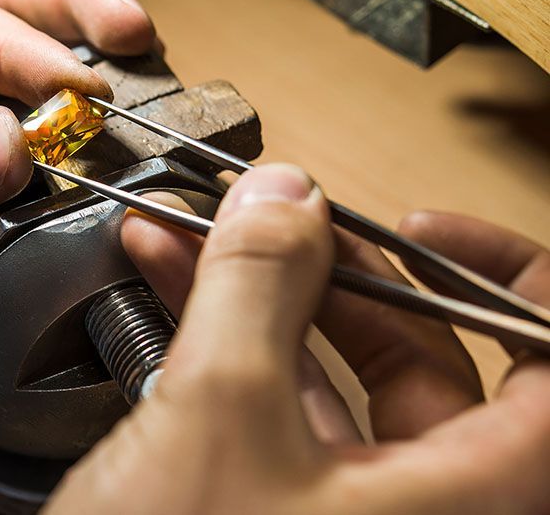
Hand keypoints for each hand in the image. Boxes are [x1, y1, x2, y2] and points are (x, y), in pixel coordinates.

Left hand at [0, 0, 157, 477]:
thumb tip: (4, 146)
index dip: (22, 51)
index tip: (80, 95)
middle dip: (65, 18)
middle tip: (132, 32)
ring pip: (8, 88)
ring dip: (70, 78)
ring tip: (136, 81)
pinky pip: (6, 173)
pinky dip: (54, 164)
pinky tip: (90, 165)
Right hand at [46, 164, 549, 513]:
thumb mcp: (220, 417)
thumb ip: (260, 287)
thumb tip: (287, 198)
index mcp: (470, 502)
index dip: (506, 277)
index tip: (421, 230)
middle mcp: (426, 512)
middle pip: (428, 359)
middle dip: (338, 270)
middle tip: (278, 220)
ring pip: (337, 382)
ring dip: (267, 298)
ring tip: (201, 239)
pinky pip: (278, 412)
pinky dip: (231, 346)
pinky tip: (175, 294)